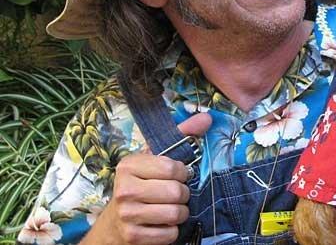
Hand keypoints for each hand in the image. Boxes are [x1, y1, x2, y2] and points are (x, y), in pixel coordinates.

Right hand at [81, 112, 211, 244]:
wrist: (114, 223)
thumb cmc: (141, 184)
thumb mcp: (155, 158)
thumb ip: (182, 135)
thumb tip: (207, 117)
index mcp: (129, 165)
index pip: (172, 167)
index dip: (182, 173)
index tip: (177, 175)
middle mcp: (124, 189)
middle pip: (176, 192)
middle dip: (183, 195)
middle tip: (176, 194)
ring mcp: (127, 215)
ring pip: (175, 214)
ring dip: (180, 213)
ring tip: (172, 208)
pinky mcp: (133, 236)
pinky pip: (170, 234)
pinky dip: (172, 230)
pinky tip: (162, 224)